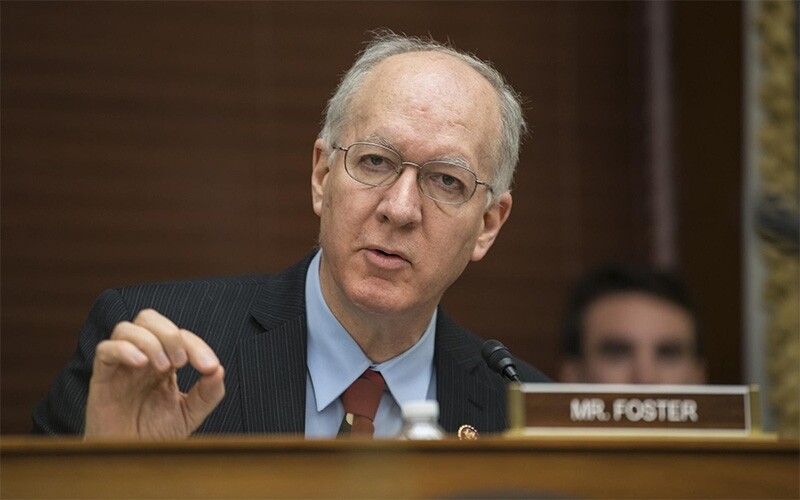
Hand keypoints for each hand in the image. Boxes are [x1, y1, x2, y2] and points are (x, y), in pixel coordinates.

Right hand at [85, 309, 224, 438]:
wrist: (130, 460)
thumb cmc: (156, 434)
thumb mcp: (190, 414)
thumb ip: (208, 393)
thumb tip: (219, 369)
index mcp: (164, 360)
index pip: (180, 336)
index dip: (197, 346)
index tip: (209, 367)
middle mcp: (142, 357)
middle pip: (149, 319)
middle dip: (170, 333)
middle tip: (180, 362)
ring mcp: (120, 366)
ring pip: (126, 328)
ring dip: (150, 341)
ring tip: (162, 366)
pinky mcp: (101, 378)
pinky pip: (105, 350)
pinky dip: (124, 349)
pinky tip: (141, 363)